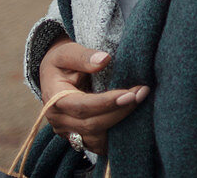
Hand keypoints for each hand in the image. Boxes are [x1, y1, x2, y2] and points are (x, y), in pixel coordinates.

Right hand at [39, 37, 148, 154]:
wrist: (54, 74)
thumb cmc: (63, 61)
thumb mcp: (67, 52)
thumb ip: (83, 56)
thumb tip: (104, 60)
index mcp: (54, 99)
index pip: (82, 107)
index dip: (107, 103)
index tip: (130, 94)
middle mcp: (59, 120)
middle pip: (91, 125)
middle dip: (120, 111)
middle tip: (143, 93)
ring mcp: (67, 132)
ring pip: (96, 139)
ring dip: (121, 124)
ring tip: (141, 104)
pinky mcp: (77, 137)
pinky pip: (97, 144)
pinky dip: (115, 137)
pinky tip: (133, 122)